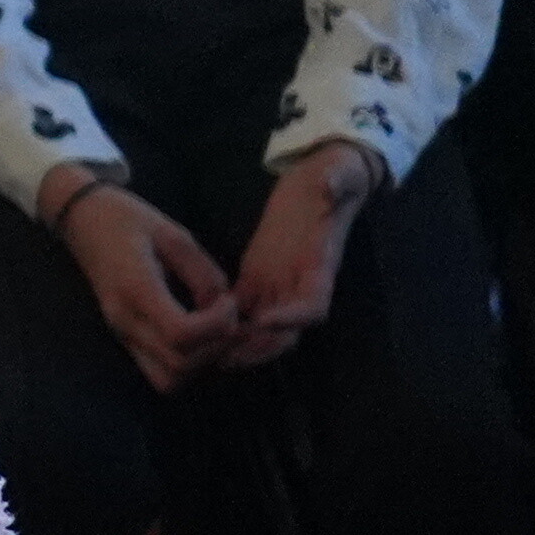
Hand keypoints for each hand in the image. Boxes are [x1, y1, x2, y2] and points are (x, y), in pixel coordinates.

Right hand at [52, 176, 237, 390]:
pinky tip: (198, 337)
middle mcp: (124, 319)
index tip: (229, 300)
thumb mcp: (173, 234)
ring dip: (201, 362)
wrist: (81, 220)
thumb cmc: (125, 218)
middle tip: (228, 318)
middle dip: (216, 347)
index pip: (180, 334)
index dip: (217, 325)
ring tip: (215, 331)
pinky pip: (160, 371)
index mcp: (134, 288)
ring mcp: (120, 332)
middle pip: (178, 365)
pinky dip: (186, 365)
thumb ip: (203, 274)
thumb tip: (224, 308)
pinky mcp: (124, 337)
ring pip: (168, 379)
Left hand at [225, 144, 370, 362]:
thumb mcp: (333, 177)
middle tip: (229, 357)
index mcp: (321, 265)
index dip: (294, 317)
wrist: (321, 181)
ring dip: (242, 342)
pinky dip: (227, 319)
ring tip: (210, 354)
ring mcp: (280, 281)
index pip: (314, 304)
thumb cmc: (330, 179)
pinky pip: (245, 304)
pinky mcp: (260, 274)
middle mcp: (302, 281)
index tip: (266, 322)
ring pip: (263, 324)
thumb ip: (334, 183)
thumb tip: (332, 183)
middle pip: (288, 328)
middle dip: (262, 345)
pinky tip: (201, 328)